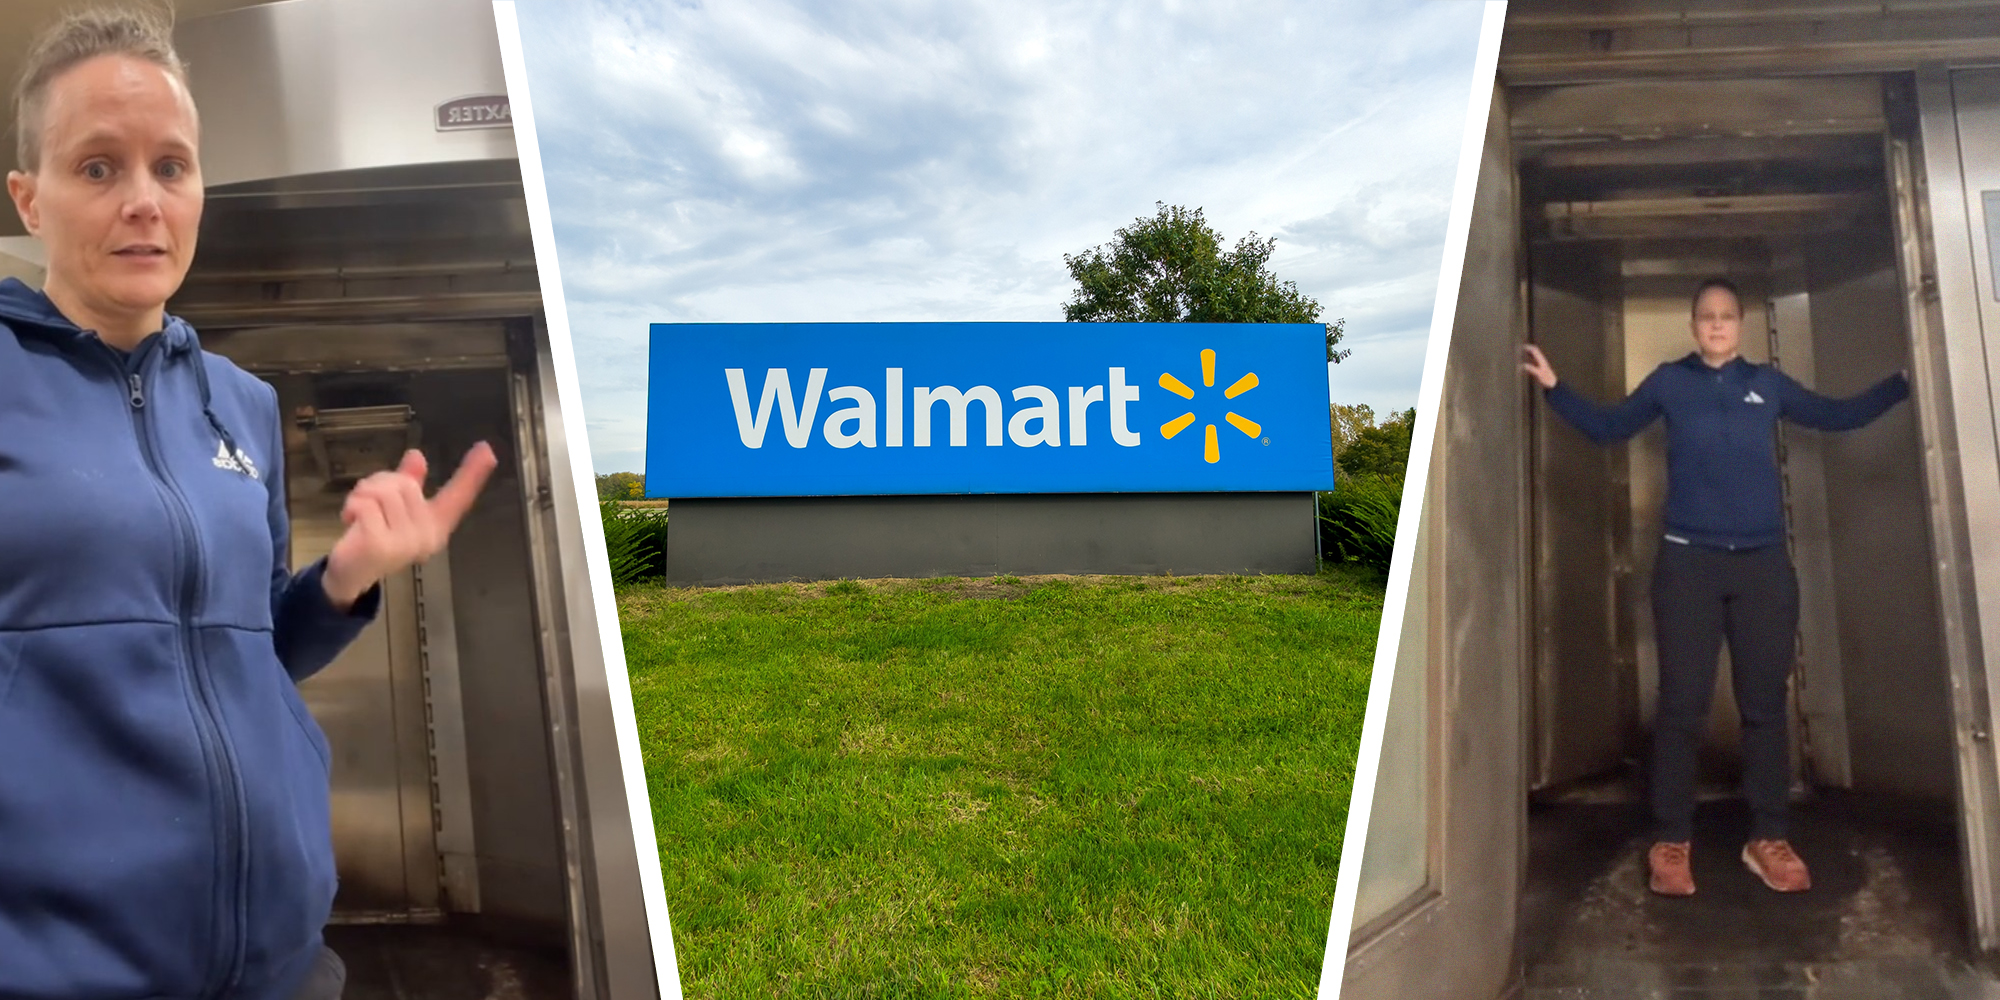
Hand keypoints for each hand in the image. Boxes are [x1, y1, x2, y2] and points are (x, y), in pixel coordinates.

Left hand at [322, 443, 498, 609]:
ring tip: (357, 513)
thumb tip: (417, 454)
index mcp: (435, 525)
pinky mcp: (380, 544)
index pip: (458, 497)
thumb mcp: (393, 507)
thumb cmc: (373, 537)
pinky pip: (366, 504)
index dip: (473, 473)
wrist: (349, 573)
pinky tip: (350, 519)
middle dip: (380, 484)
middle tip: (368, 503)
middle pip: (405, 484)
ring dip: (363, 495)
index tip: (488, 449)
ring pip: (384, 491)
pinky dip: (353, 505)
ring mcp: (406, 543)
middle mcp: (427, 536)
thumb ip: (408, 482)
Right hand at [1521, 344, 1557, 389]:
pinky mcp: (1539, 368)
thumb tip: (1523, 365)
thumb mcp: (1539, 374)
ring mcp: (1540, 364)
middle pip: (1534, 351)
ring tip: (1520, 354)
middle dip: (1527, 349)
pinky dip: (1528, 360)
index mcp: (1541, 360)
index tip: (1521, 347)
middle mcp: (1541, 360)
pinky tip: (1523, 362)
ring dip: (1527, 353)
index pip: (1535, 350)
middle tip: (1519, 349)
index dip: (1528, 347)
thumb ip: (1531, 369)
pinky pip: (1532, 361)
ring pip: (1533, 356)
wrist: (1552, 385)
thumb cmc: (1547, 380)